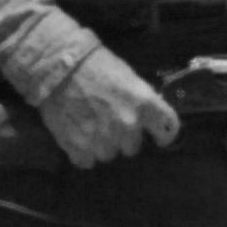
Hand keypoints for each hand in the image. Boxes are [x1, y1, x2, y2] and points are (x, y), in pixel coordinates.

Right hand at [32, 47, 181, 169]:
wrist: (57, 66)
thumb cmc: (95, 65)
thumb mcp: (127, 77)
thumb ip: (141, 101)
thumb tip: (146, 119)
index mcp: (144, 104)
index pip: (168, 131)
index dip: (162, 134)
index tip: (155, 135)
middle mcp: (128, 126)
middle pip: (132, 147)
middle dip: (122, 137)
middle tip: (107, 122)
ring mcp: (103, 139)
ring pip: (108, 155)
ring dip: (101, 144)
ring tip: (88, 127)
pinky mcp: (79, 148)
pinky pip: (87, 161)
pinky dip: (82, 152)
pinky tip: (76, 135)